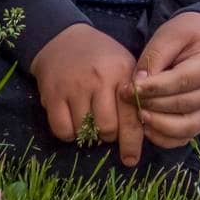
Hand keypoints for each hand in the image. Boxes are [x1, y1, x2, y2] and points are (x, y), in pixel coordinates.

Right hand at [29, 24, 144, 167]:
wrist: (63, 39)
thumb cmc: (101, 58)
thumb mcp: (124, 65)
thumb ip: (136, 94)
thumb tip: (147, 129)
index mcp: (122, 73)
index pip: (131, 115)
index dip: (132, 142)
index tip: (131, 160)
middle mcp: (99, 79)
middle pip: (108, 128)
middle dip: (109, 136)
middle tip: (106, 128)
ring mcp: (74, 87)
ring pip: (85, 132)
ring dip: (88, 134)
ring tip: (88, 120)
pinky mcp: (53, 95)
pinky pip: (63, 130)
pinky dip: (69, 133)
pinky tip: (72, 121)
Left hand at [122, 11, 199, 148]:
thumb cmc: (186, 33)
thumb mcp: (170, 34)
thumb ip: (154, 57)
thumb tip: (137, 85)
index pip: (181, 81)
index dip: (154, 88)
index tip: (130, 88)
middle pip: (183, 105)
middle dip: (152, 105)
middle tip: (127, 99)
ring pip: (188, 127)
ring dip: (159, 125)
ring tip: (138, 116)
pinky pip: (186, 136)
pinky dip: (166, 138)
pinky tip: (147, 127)